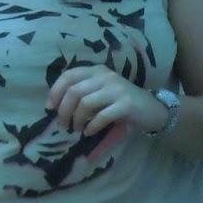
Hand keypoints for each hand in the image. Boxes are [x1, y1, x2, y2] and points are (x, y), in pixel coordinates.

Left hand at [46, 65, 166, 136]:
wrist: (153, 110)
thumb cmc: (122, 104)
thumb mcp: (102, 94)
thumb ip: (83, 95)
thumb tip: (56, 108)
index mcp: (97, 71)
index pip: (69, 75)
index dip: (55, 91)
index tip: (50, 107)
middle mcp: (106, 76)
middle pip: (74, 91)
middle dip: (64, 110)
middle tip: (63, 124)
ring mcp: (117, 89)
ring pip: (85, 103)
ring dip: (77, 119)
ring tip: (77, 129)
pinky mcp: (126, 104)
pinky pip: (102, 115)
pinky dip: (92, 126)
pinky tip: (89, 132)